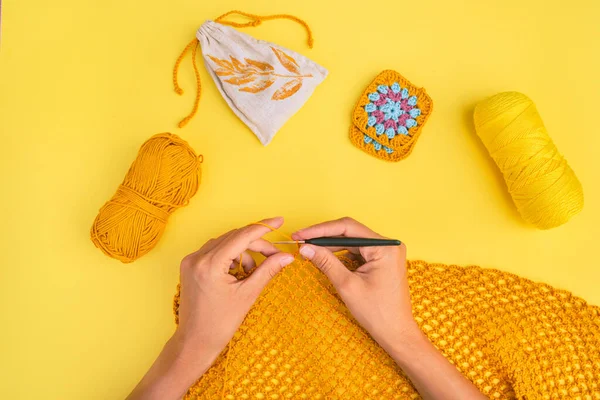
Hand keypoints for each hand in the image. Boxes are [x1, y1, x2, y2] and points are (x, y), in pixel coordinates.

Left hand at [127, 217, 294, 399]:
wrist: (195, 341)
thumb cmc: (219, 323)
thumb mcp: (247, 295)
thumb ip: (267, 270)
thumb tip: (287, 256)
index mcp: (210, 264)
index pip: (241, 236)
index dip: (262, 227)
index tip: (279, 222)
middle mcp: (197, 257)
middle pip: (234, 238)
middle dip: (256, 244)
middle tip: (275, 256)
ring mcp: (191, 260)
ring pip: (225, 243)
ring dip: (243, 252)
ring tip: (251, 273)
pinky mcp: (190, 265)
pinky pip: (215, 251)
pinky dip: (231, 257)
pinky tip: (238, 273)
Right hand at [292, 217, 415, 348]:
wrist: (396, 333)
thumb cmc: (378, 313)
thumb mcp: (347, 285)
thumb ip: (326, 262)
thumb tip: (306, 248)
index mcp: (385, 248)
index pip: (348, 228)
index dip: (321, 230)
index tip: (301, 234)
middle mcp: (388, 245)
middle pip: (350, 233)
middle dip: (324, 237)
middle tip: (301, 241)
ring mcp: (386, 252)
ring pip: (352, 242)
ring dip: (331, 245)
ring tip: (310, 249)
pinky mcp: (381, 260)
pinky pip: (357, 251)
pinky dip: (341, 254)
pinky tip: (325, 257)